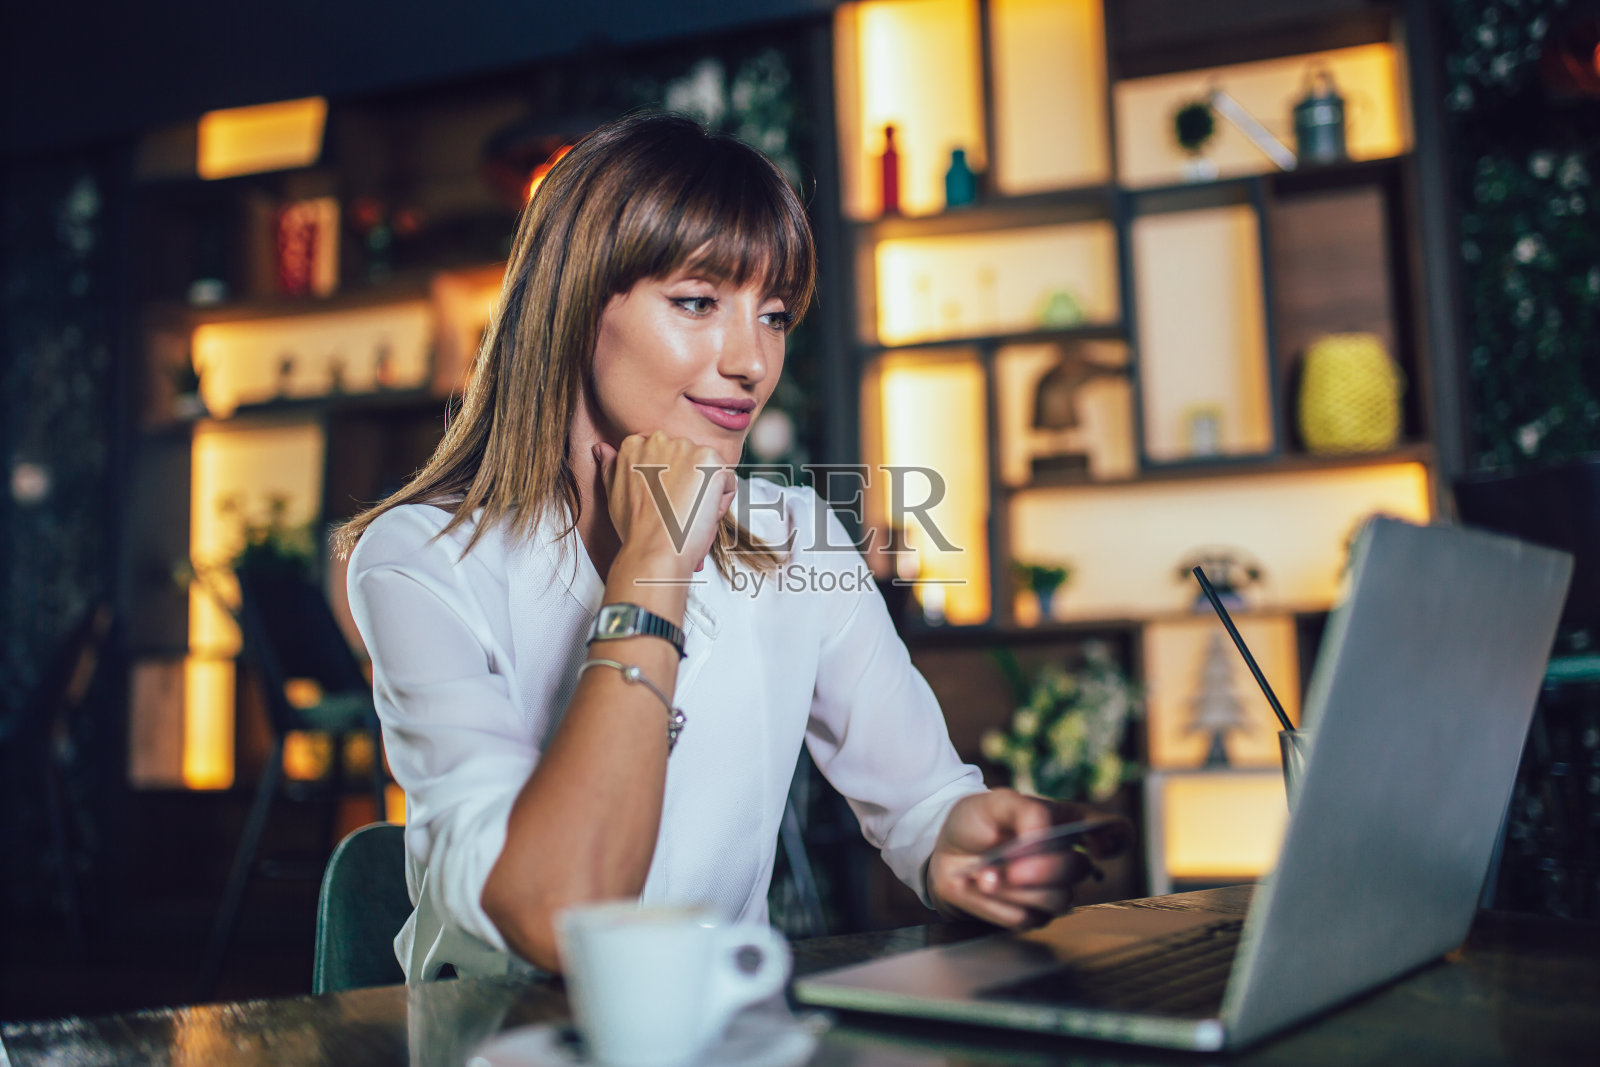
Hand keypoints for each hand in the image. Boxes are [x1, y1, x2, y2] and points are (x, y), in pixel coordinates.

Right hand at [594, 431, 735, 574]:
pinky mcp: (710, 460)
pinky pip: (726, 481)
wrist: (654, 549)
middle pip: (688, 461)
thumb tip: (601, 448)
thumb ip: (611, 465)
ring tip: (685, 513)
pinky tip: (699, 513)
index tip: (661, 500)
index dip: (668, 482)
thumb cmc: (636, 528)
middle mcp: (659, 439)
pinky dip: (719, 502)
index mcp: (635, 443)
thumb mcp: (614, 492)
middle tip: (673, 509)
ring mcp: (685, 448)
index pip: (667, 456)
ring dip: (704, 493)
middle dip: (688, 484)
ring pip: (708, 471)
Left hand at [927, 789, 1132, 928]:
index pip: (1117, 832)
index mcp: (1067, 825)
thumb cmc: (975, 823)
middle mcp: (1066, 860)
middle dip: (1042, 869)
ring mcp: (1050, 892)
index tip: (1095, 846)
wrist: (943, 852)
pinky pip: (1027, 920)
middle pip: (1080, 870)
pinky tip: (981, 889)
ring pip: (1055, 900)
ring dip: (1014, 889)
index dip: (1117, 839)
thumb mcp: (997, 802)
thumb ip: (1027, 811)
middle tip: (1009, 866)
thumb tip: (1044, 834)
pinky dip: (998, 906)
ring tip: (983, 875)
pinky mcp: (1030, 916)